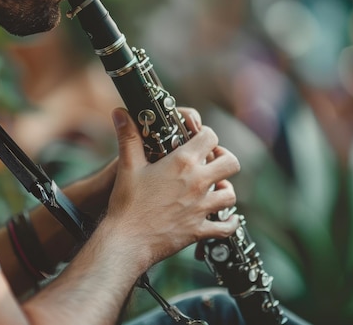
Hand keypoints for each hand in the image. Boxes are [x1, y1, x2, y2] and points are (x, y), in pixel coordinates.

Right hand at [104, 107, 239, 267]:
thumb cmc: (127, 203)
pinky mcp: (199, 229)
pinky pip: (226, 227)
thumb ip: (128, 137)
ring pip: (230, 194)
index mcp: (182, 163)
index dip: (206, 134)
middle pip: (231, 162)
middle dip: (224, 159)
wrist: (127, 240)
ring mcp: (201, 207)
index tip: (199, 139)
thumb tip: (121, 114)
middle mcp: (197, 183)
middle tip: (213, 161)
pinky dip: (229, 223)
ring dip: (225, 189)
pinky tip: (224, 219)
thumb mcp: (128, 165)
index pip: (210, 137)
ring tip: (215, 188)